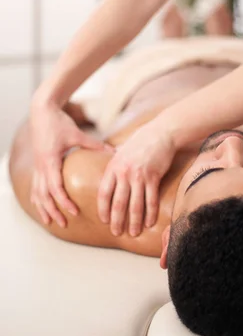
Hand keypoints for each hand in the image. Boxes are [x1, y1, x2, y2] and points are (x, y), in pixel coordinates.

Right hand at [30, 102, 112, 226]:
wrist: (42, 111)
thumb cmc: (60, 122)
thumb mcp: (77, 134)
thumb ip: (94, 145)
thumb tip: (115, 152)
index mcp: (51, 161)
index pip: (56, 187)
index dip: (64, 201)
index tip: (74, 212)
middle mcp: (41, 166)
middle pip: (44, 196)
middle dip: (54, 211)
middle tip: (64, 224)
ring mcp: (37, 166)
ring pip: (37, 193)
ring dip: (44, 208)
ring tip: (52, 222)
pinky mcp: (37, 165)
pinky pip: (35, 186)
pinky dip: (38, 199)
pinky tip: (42, 208)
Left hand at [97, 120, 175, 236]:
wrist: (160, 133)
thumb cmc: (140, 142)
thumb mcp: (120, 152)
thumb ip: (114, 167)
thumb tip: (108, 178)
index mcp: (113, 167)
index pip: (104, 193)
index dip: (103, 210)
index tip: (104, 221)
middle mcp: (124, 173)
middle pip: (118, 203)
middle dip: (117, 221)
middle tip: (117, 233)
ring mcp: (139, 176)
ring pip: (135, 205)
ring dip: (134, 222)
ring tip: (134, 233)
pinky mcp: (154, 177)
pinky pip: (151, 200)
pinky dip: (150, 214)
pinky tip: (149, 223)